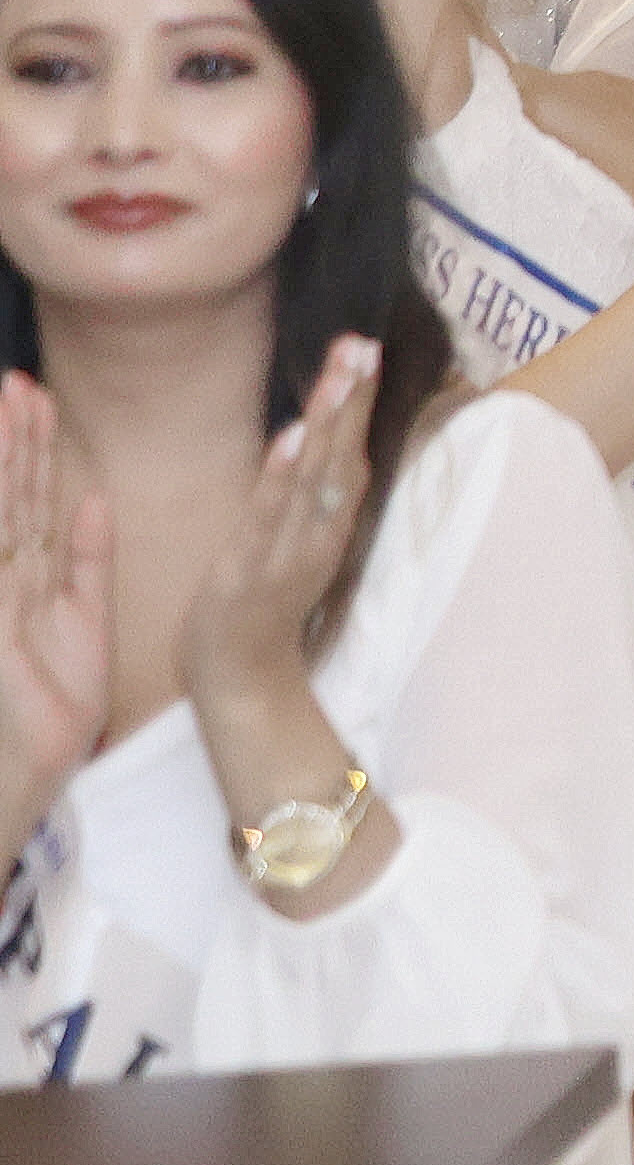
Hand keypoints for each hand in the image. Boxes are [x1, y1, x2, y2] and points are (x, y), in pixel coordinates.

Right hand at [0, 375, 114, 859]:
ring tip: (9, 405)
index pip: (27, 502)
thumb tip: (93, 497)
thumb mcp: (81, 624)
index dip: (31, 449)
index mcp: (26, 581)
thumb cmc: (46, 713)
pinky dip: (0, 517)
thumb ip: (87, 560)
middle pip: (8, 500)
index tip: (37, 394)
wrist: (15, 783)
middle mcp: (0, 585)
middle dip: (12, 441)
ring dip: (4, 464)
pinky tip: (3, 486)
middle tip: (17, 381)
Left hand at [174, 336, 380, 720]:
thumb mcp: (291, 544)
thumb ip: (305, 496)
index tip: (368, 348)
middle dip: (353, 397)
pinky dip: (285, 475)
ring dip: (332, 422)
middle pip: (342, 454)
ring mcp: (291, 551)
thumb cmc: (263, 608)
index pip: (349, 449)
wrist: (243, 680)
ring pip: (316, 477)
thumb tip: (315, 439)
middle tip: (365, 343)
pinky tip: (295, 436)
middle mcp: (321, 531)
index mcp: (328, 522)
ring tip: (343, 372)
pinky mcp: (254, 572)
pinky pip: (271, 516)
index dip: (359, 400)